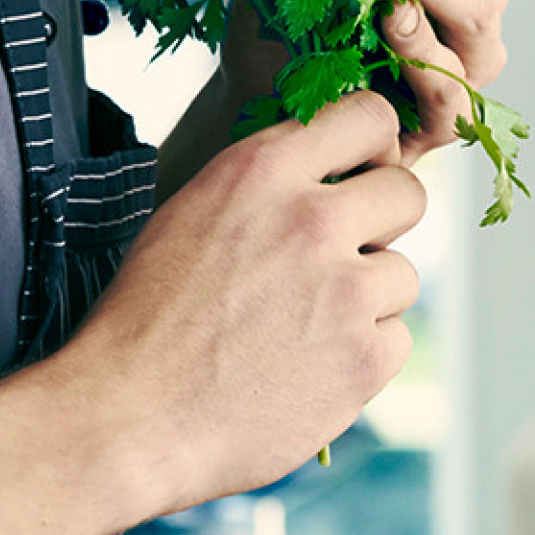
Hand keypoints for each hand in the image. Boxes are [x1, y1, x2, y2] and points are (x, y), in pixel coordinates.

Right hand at [60, 90, 423, 509]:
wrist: (127, 418)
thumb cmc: (146, 320)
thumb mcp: (191, 213)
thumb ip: (268, 187)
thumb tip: (332, 177)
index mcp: (263, 171)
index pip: (369, 116)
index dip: (372, 149)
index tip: (361, 175)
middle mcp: (313, 220)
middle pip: (408, 195)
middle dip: (383, 225)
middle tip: (341, 260)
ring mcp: (346, 291)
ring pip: (403, 276)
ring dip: (367, 300)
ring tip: (302, 329)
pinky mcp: (364, 357)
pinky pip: (396, 339)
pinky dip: (362, 356)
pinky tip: (309, 369)